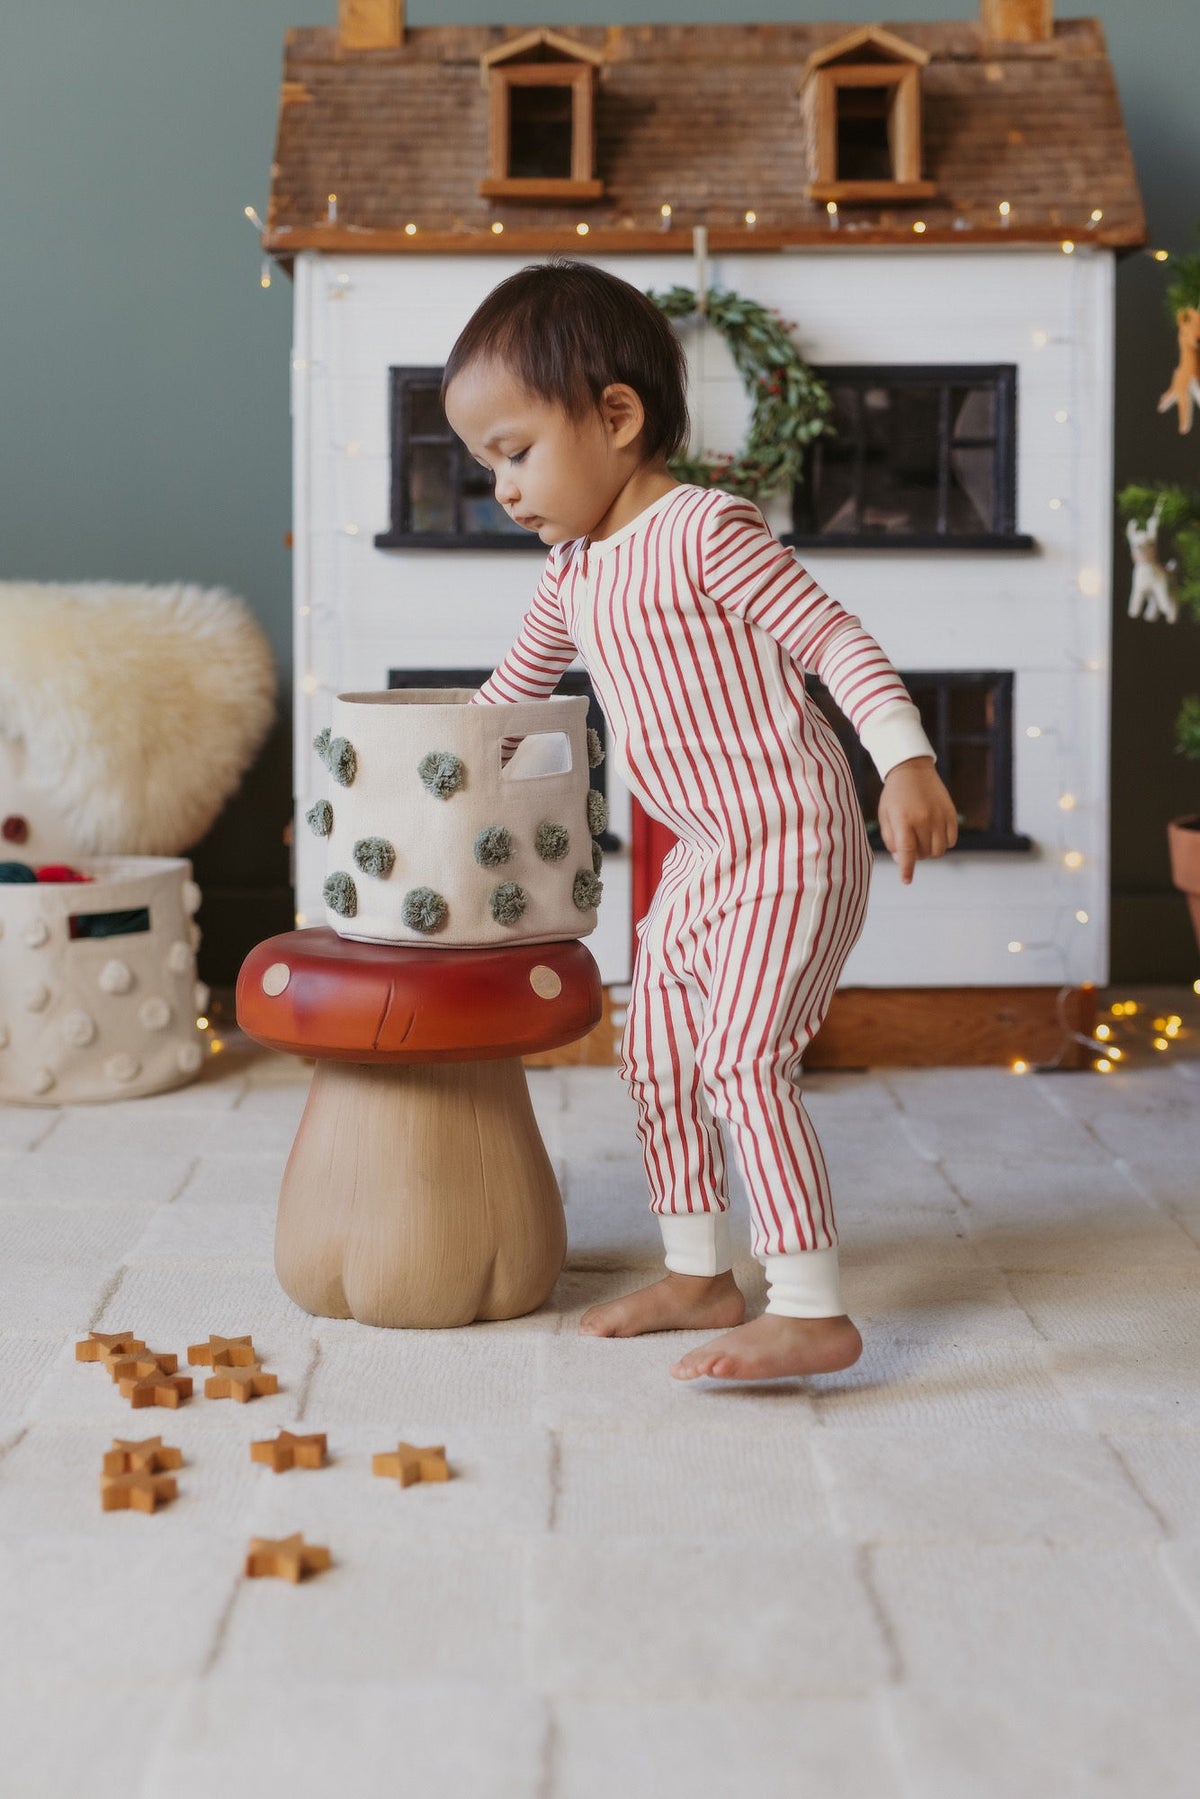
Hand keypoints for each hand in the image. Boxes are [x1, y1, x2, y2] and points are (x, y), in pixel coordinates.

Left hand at [876, 757, 958, 884]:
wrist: (912, 770)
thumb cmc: (894, 796)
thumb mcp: (885, 816)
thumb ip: (891, 840)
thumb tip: (902, 860)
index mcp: (903, 820)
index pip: (906, 852)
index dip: (907, 869)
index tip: (906, 880)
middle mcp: (923, 819)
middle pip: (924, 854)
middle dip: (916, 855)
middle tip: (910, 843)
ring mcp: (939, 816)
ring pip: (939, 851)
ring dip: (930, 851)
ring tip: (922, 839)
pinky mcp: (951, 813)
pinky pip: (951, 840)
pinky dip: (943, 843)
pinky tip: (934, 833)